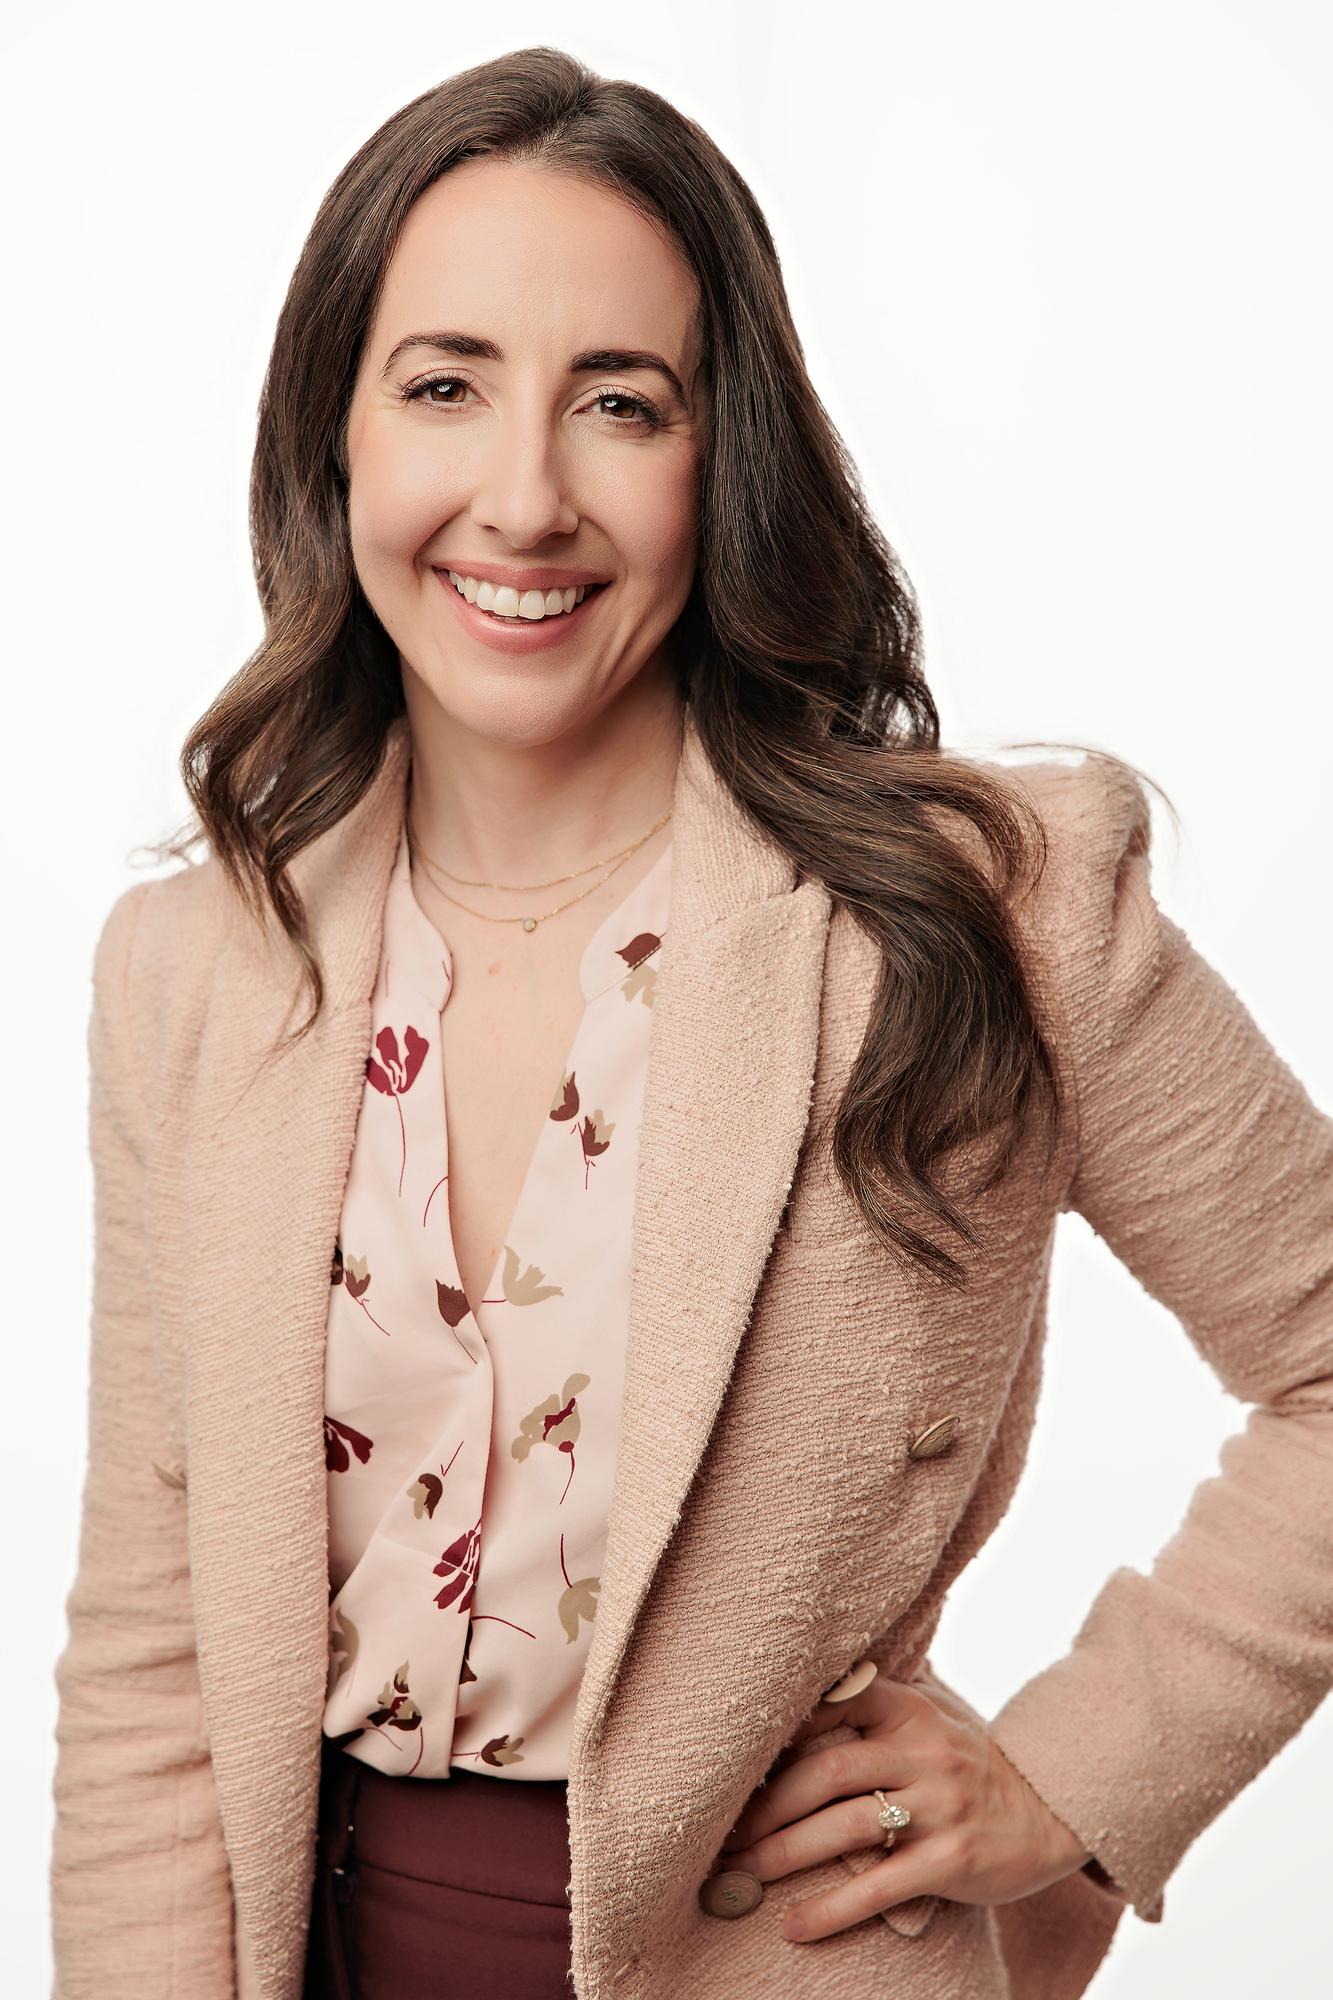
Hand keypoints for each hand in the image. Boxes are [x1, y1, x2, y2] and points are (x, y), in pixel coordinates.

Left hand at [717, 1662, 1092, 1942]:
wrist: (1053, 1809)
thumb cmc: (969, 1766)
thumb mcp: (929, 1721)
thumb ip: (873, 1711)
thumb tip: (792, 1716)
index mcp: (909, 1709)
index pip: (833, 1704)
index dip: (782, 1730)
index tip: (737, 1760)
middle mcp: (922, 1751)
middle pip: (825, 1770)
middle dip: (766, 1805)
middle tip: (724, 1831)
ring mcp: (939, 1805)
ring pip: (843, 1826)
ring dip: (782, 1854)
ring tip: (738, 1874)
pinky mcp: (951, 1861)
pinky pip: (878, 1886)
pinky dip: (829, 1909)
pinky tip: (792, 1926)